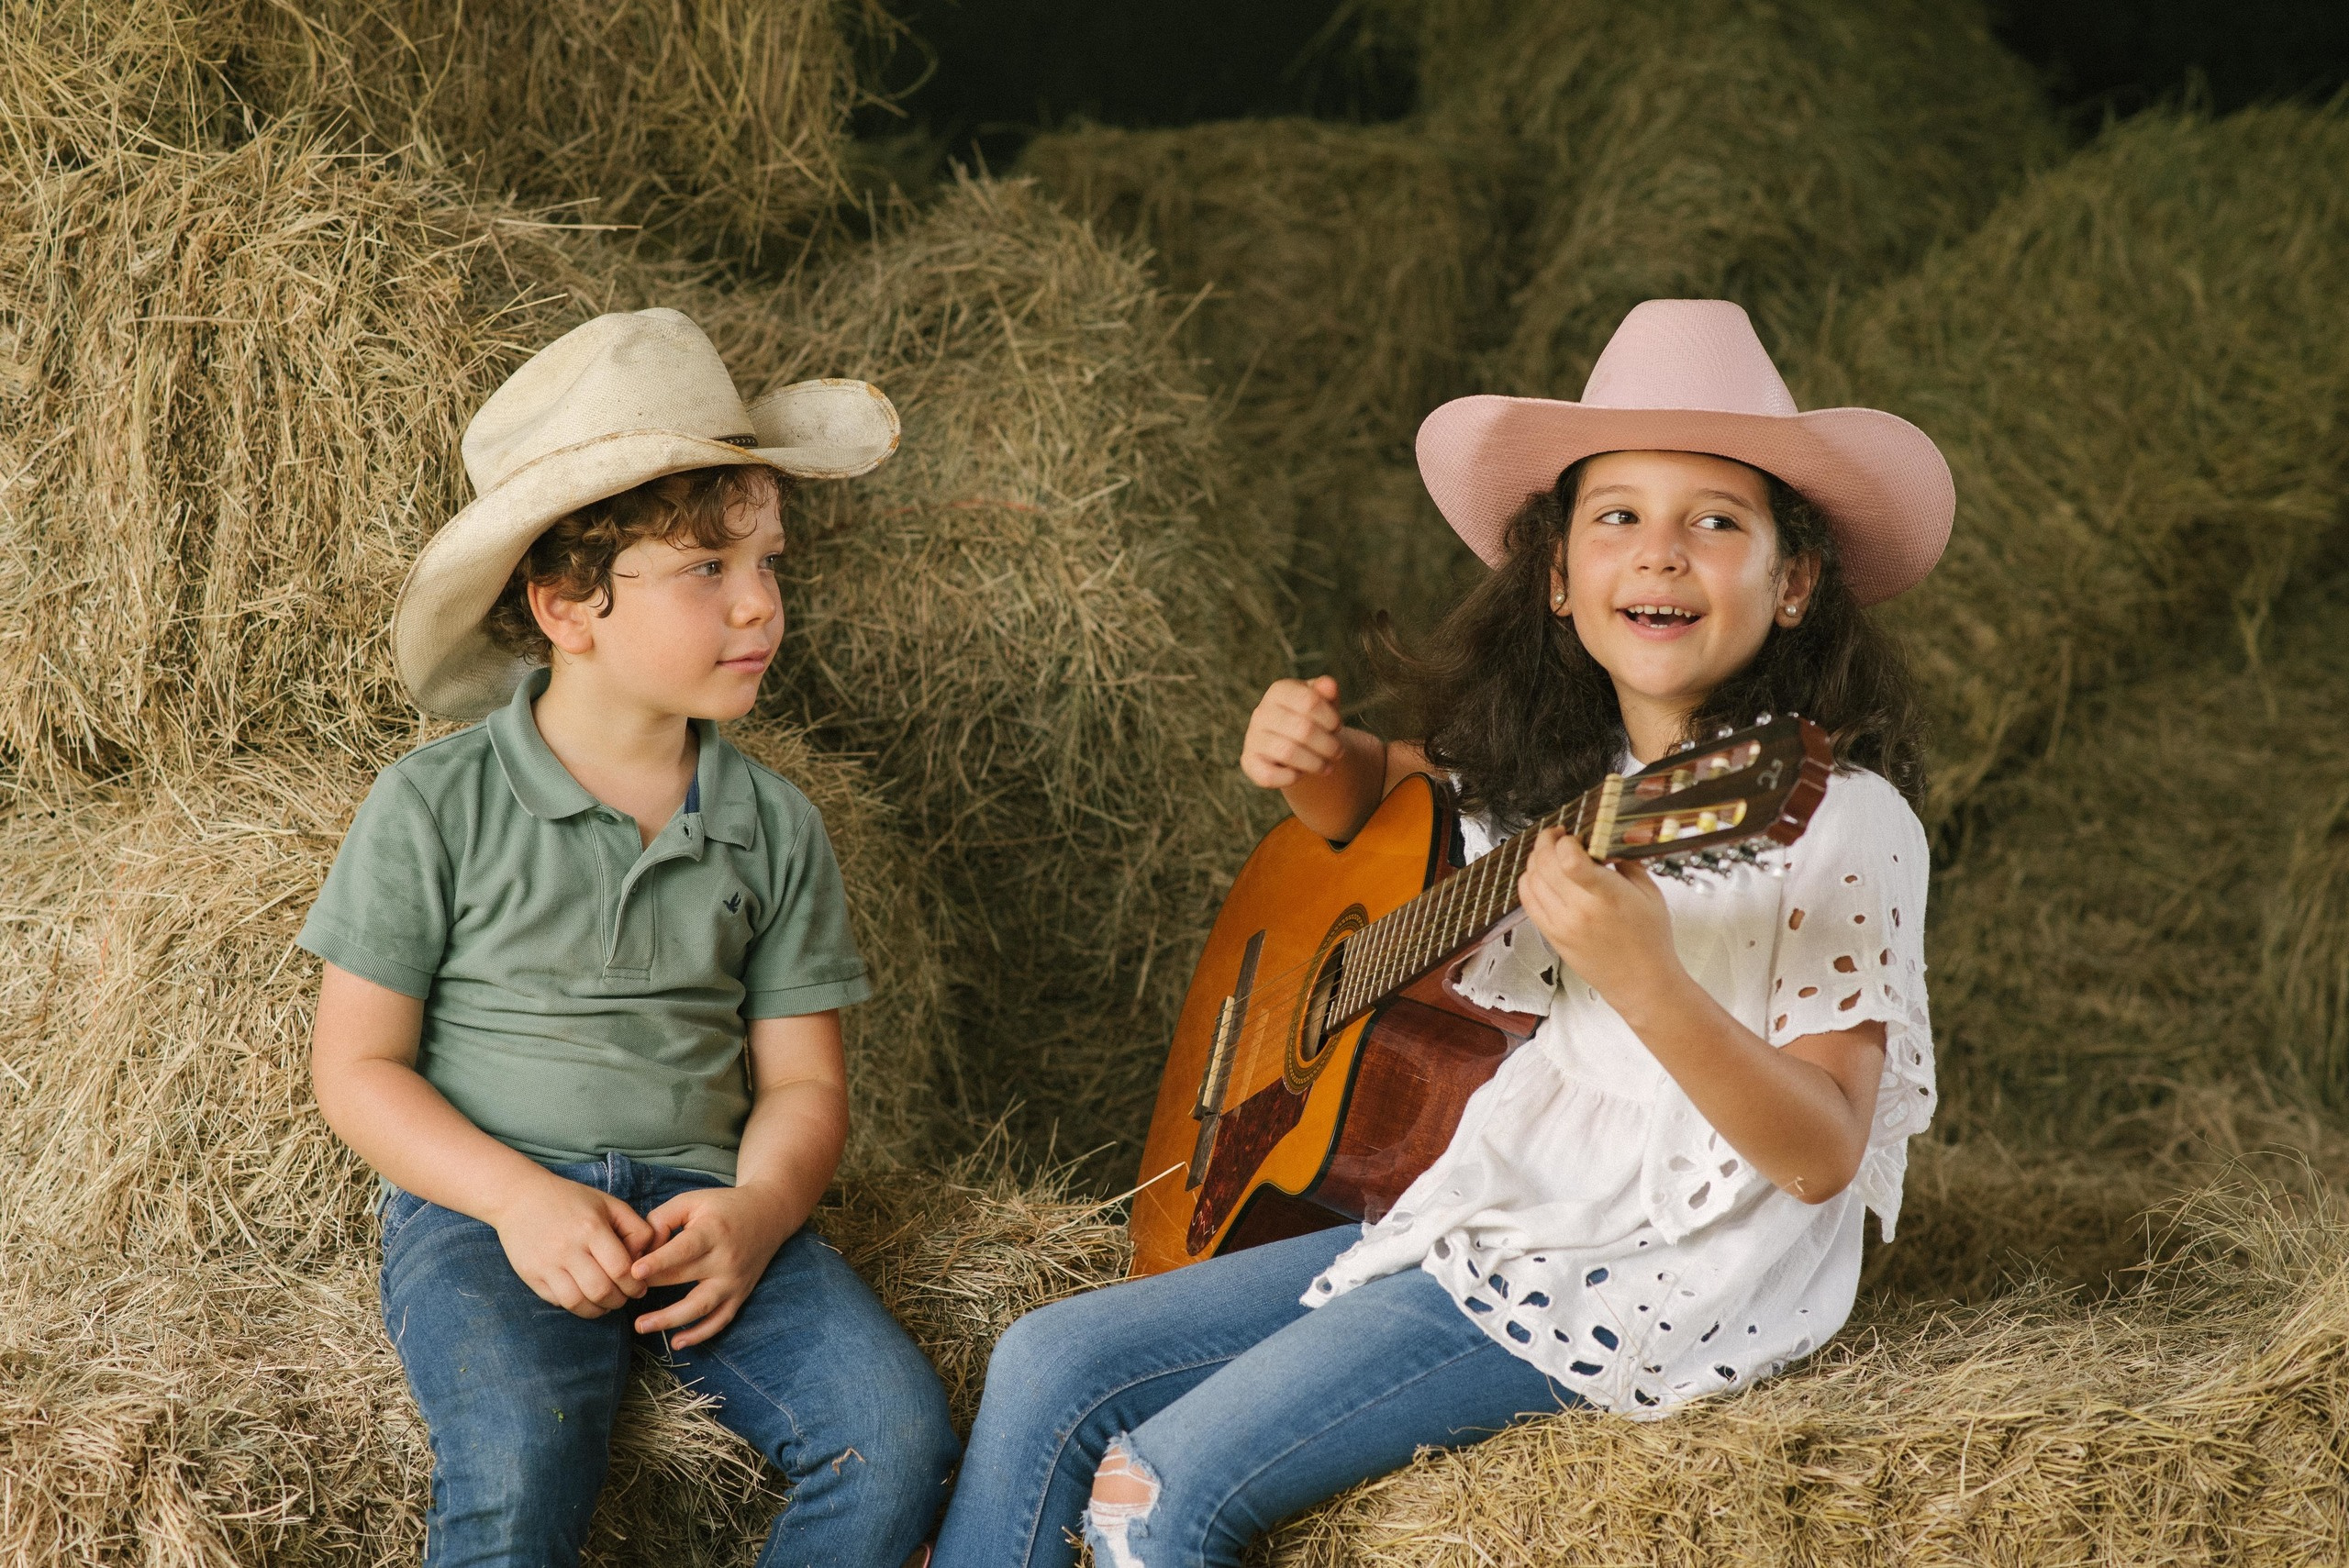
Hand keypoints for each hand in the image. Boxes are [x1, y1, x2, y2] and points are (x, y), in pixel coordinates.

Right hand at [491, 1171, 655, 1317]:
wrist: (519, 1198)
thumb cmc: (570, 1200)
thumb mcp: (608, 1204)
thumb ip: (635, 1228)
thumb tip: (645, 1258)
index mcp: (591, 1228)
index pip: (621, 1269)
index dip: (635, 1284)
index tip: (639, 1287)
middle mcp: (568, 1249)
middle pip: (602, 1291)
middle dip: (620, 1300)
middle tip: (625, 1297)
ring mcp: (547, 1265)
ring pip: (579, 1303)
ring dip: (599, 1310)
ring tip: (606, 1303)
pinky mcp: (531, 1276)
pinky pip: (558, 1302)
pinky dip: (576, 1305)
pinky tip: (584, 1297)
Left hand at [629, 1182, 795, 1347]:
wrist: (769, 1214)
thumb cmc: (723, 1206)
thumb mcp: (693, 1201)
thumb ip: (662, 1219)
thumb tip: (638, 1247)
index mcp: (713, 1231)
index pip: (684, 1250)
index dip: (659, 1261)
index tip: (634, 1272)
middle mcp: (726, 1259)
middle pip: (685, 1278)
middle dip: (651, 1288)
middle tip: (621, 1294)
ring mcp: (734, 1280)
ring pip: (701, 1307)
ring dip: (670, 1320)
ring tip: (641, 1326)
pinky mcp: (740, 1294)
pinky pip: (720, 1320)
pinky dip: (700, 1335)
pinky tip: (677, 1343)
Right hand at [1241, 676, 1344, 788]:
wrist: (1297, 744)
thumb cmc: (1313, 719)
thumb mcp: (1324, 703)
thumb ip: (1327, 693)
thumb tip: (1329, 685)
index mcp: (1279, 691)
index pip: (1309, 701)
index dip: (1331, 718)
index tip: (1337, 727)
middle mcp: (1261, 712)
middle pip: (1303, 729)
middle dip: (1328, 745)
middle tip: (1339, 752)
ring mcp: (1252, 737)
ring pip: (1288, 753)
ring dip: (1315, 763)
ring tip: (1327, 767)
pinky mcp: (1249, 762)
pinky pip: (1269, 775)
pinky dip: (1290, 777)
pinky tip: (1300, 774)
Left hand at [1516, 827, 1685, 1014]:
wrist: (1642, 983)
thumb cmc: (1650, 941)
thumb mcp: (1650, 893)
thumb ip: (1626, 863)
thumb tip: (1605, 842)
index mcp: (1607, 897)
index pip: (1570, 862)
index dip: (1566, 841)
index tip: (1576, 835)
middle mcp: (1579, 911)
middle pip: (1545, 864)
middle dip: (1548, 841)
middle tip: (1559, 835)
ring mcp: (1561, 924)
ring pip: (1531, 879)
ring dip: (1537, 858)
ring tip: (1550, 852)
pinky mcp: (1552, 936)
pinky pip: (1527, 901)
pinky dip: (1528, 881)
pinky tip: (1540, 874)